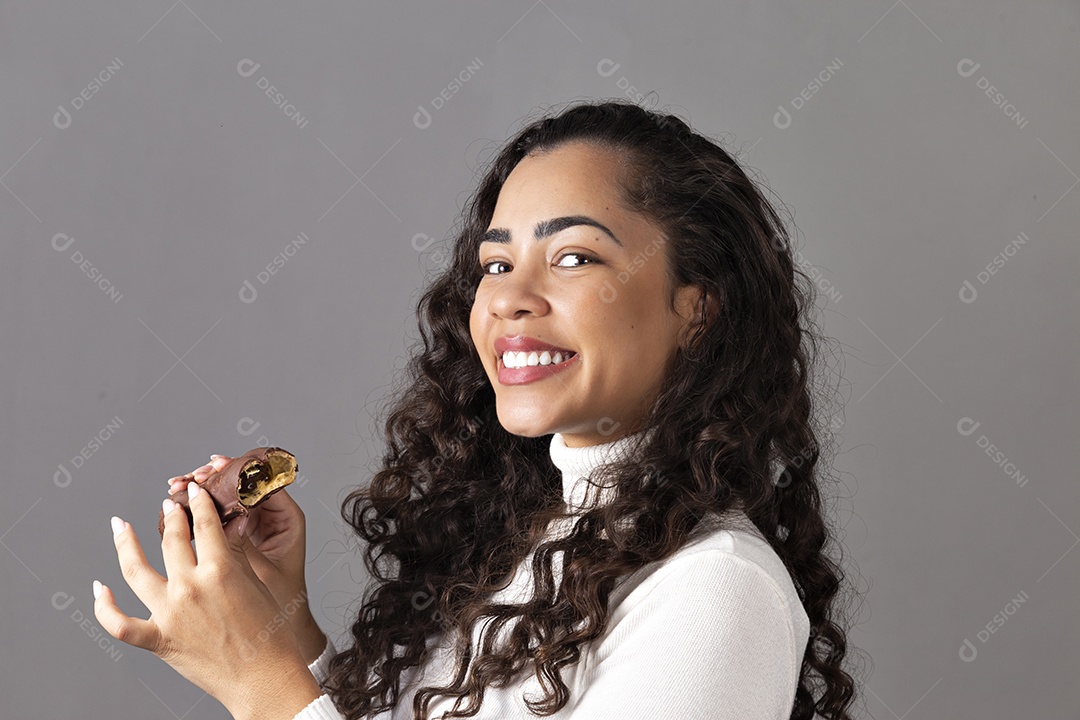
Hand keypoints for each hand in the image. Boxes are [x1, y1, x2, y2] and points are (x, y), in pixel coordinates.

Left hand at [94, 481, 321, 719]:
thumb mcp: (257, 584)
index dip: (198, 502)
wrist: (263, 677)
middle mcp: (189, 588)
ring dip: (125, 543)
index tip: (194, 491)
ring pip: (135, 570)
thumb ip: (235, 554)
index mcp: (219, 570)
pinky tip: (100, 587)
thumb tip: (225, 527)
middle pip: (171, 539)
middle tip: (169, 505)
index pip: (205, 523)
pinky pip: (119, 623)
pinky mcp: (158, 640)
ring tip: (122, 526)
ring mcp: (169, 614)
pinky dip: (104, 606)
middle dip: (171, 516)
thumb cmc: (269, 634)